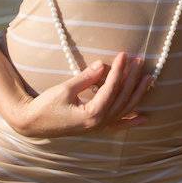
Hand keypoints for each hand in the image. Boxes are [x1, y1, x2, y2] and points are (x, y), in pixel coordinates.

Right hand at [8, 50, 154, 139]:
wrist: (32, 124)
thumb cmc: (45, 106)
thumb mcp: (64, 89)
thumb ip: (85, 78)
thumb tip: (102, 64)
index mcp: (91, 114)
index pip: (111, 88)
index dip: (119, 70)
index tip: (124, 54)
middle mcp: (98, 123)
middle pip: (122, 99)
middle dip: (132, 79)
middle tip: (140, 60)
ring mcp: (98, 127)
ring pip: (123, 110)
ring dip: (137, 94)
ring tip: (149, 79)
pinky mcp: (94, 128)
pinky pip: (117, 125)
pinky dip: (131, 122)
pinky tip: (143, 118)